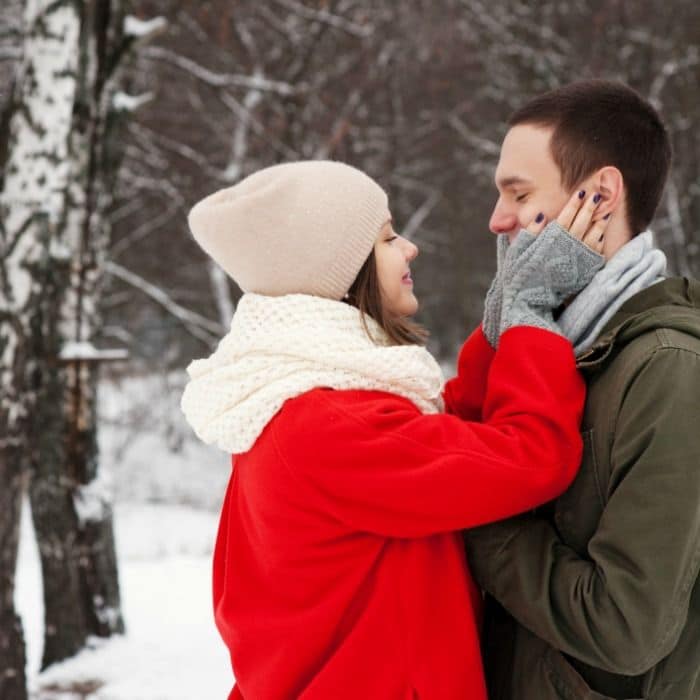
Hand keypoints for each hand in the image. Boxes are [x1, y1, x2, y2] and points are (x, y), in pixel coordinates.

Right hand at [498, 197, 607, 338]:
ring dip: (600, 222)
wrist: (530, 302)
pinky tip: (602, 234)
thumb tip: (543, 214)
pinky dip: (600, 240)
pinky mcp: (584, 272)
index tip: (581, 192)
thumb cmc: (520, 276)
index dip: (574, 203)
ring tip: (606, 211)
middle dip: (590, 207)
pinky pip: (596, 252)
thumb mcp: (519, 251)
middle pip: (583, 222)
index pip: (566, 215)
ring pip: (593, 235)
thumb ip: (531, 231)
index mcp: (551, 238)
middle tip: (598, 195)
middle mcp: (567, 246)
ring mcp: (578, 259)